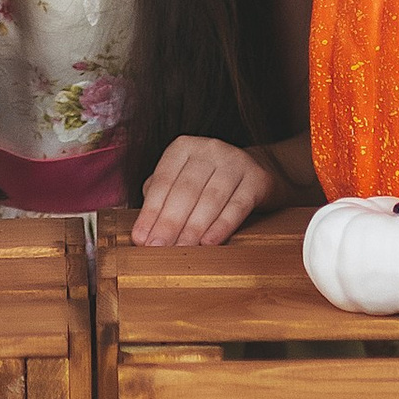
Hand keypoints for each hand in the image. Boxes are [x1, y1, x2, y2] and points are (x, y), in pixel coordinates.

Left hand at [132, 135, 277, 248]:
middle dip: (169, 223)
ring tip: (180, 251)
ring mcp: (236, 161)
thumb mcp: (181, 179)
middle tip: (157, 248)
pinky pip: (238, 206)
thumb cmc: (207, 181)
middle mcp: (210, 149)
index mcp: (184, 147)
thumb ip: (159, 197)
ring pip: (210, 199)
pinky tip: (208, 243)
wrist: (256, 171)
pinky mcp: (258, 179)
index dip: (151, 212)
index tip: (140, 238)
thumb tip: (142, 230)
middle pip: (185, 191)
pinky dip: (222, 226)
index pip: (163, 181)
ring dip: (193, 229)